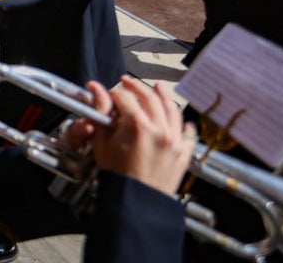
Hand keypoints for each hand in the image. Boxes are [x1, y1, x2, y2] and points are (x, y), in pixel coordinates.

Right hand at [78, 77, 195, 196]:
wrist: (135, 200)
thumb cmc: (117, 175)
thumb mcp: (101, 141)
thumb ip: (99, 112)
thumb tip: (94, 88)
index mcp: (137, 125)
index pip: (124, 97)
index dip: (114, 93)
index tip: (109, 95)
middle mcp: (159, 129)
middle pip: (149, 96)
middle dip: (136, 86)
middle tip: (127, 81)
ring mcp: (174, 141)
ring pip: (172, 109)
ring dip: (164, 95)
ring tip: (158, 87)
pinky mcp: (182, 153)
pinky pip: (188, 133)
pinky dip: (185, 124)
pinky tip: (182, 120)